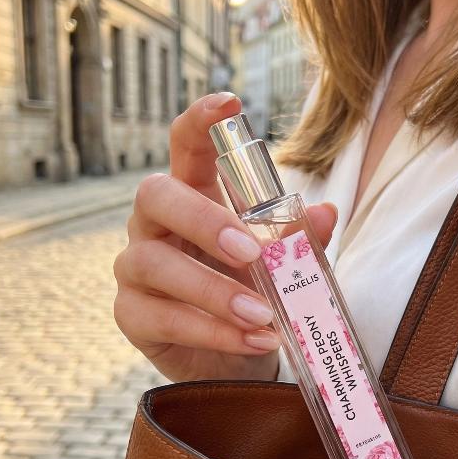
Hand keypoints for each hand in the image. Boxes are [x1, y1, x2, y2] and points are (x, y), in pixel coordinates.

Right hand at [114, 93, 337, 382]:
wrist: (236, 356)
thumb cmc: (254, 294)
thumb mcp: (283, 265)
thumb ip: (299, 240)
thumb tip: (325, 213)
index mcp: (192, 197)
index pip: (185, 146)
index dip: (201, 121)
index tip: (230, 102)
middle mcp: (154, 224)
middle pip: (155, 195)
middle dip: (204, 220)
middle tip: (251, 253)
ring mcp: (136, 269)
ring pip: (154, 263)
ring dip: (213, 291)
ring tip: (262, 314)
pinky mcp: (132, 315)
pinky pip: (162, 318)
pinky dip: (212, 332)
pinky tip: (253, 339)